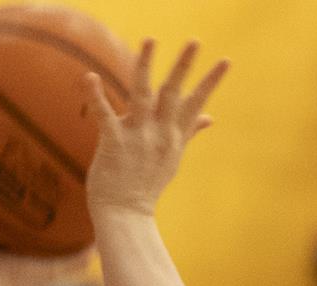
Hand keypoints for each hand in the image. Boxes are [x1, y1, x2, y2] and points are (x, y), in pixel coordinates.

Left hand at [84, 40, 228, 220]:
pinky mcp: (114, 143)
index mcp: (174, 136)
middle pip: (173, 93)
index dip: (211, 81)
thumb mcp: (173, 156)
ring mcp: (138, 138)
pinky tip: (89, 76)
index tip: (226, 61)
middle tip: (195, 39)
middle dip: (184, 66)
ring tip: (150, 39)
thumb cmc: (146, 183)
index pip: (196, 103)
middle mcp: (159, 135)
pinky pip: (104, 115)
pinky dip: (95, 95)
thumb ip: (189, 131)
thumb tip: (210, 117)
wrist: (126, 215)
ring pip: (142, 95)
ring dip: (144, 66)